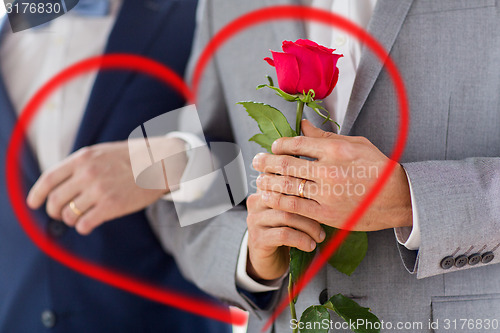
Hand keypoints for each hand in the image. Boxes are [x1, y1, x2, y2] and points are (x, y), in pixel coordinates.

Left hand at [27, 137, 187, 234]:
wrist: (161, 162)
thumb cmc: (133, 158)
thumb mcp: (102, 152)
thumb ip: (81, 165)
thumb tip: (61, 184)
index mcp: (83, 158)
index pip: (49, 179)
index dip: (37, 194)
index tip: (34, 203)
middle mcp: (87, 174)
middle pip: (55, 200)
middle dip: (53, 211)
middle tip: (60, 214)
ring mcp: (99, 190)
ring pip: (69, 214)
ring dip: (70, 219)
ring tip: (79, 217)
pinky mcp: (112, 206)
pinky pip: (84, 223)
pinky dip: (82, 227)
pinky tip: (88, 224)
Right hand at [246, 191, 324, 280]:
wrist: (266, 261)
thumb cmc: (281, 233)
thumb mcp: (288, 213)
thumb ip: (297, 201)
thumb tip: (324, 195)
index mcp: (265, 190)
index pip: (287, 183)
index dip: (306, 191)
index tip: (323, 201)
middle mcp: (256, 202)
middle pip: (288, 199)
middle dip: (310, 211)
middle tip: (325, 222)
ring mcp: (255, 220)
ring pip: (287, 217)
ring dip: (309, 227)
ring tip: (319, 237)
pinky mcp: (258, 238)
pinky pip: (283, 235)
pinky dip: (301, 240)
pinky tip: (309, 246)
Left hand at [253, 119, 411, 231]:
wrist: (398, 198)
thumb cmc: (378, 167)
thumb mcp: (356, 143)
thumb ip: (325, 136)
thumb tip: (302, 124)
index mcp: (336, 149)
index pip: (297, 144)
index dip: (279, 145)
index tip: (273, 147)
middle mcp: (329, 171)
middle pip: (286, 164)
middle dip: (266, 162)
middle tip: (256, 161)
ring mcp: (327, 194)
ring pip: (287, 187)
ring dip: (268, 182)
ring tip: (259, 180)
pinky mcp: (327, 214)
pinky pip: (295, 207)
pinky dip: (278, 201)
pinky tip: (270, 198)